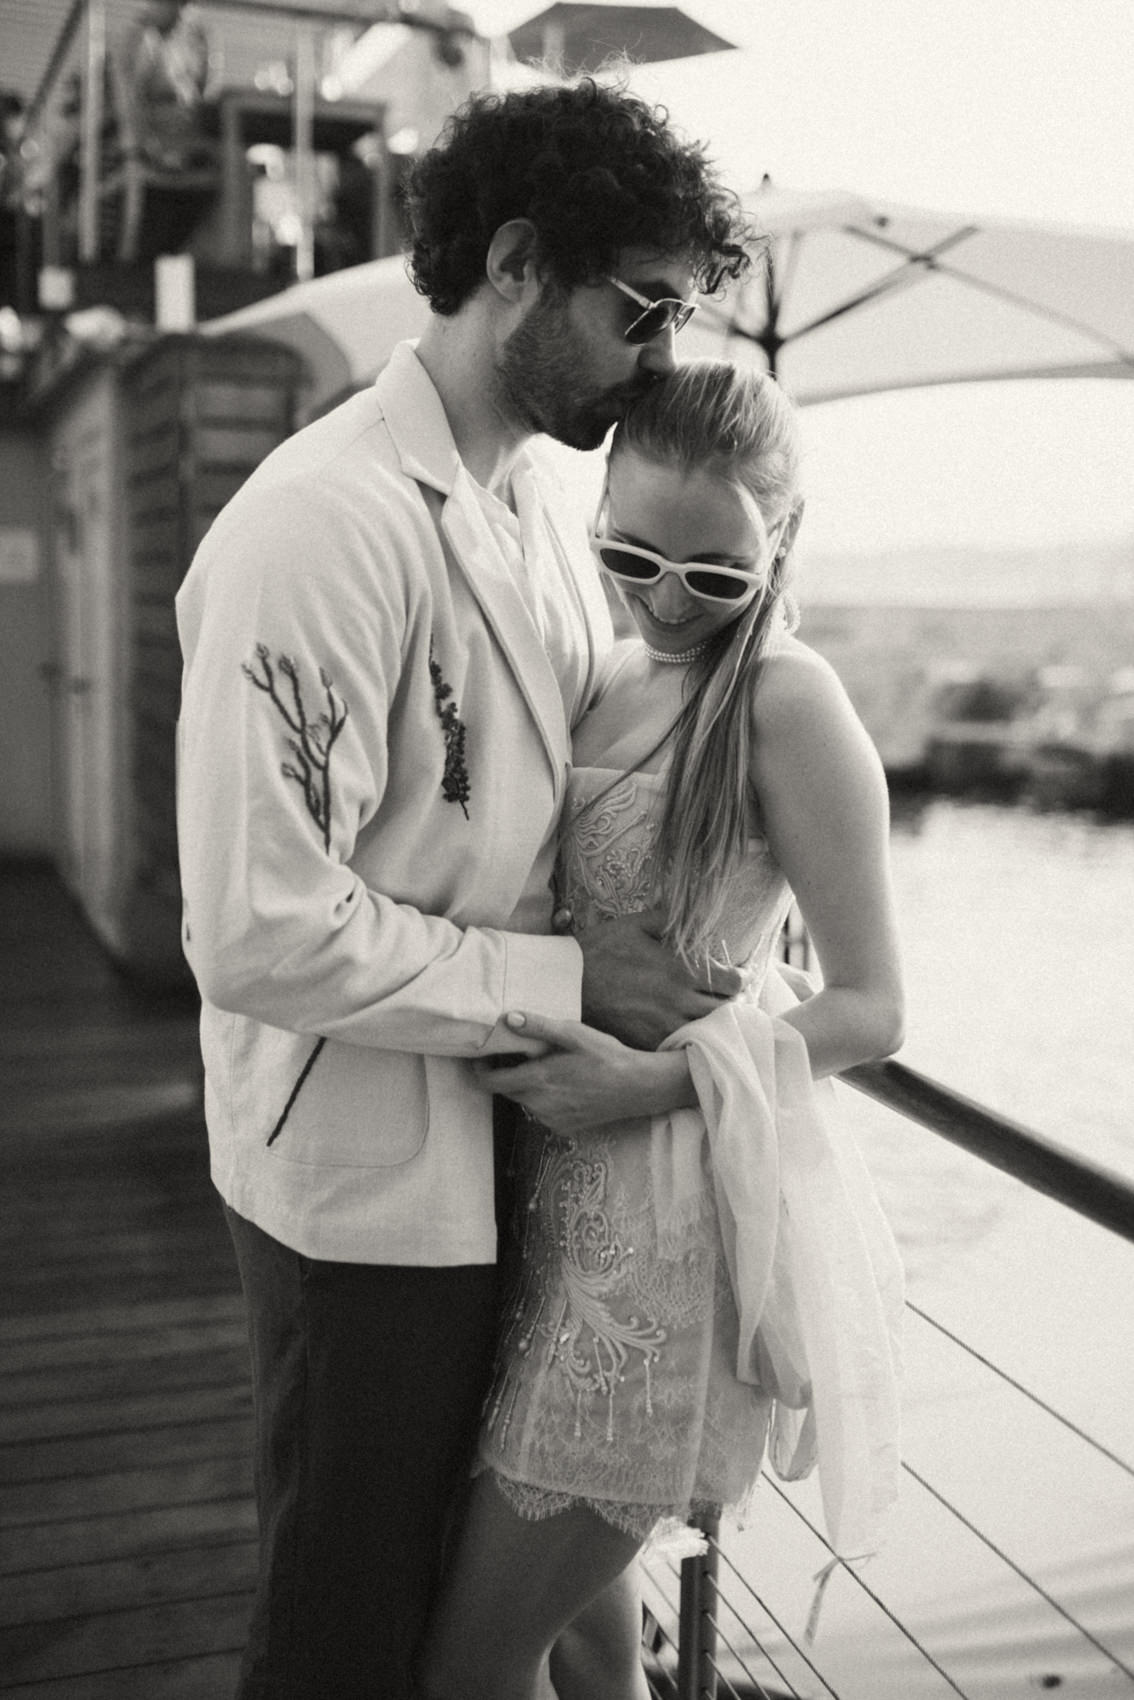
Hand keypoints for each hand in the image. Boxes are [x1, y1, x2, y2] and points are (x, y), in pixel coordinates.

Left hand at [471, 1011, 694, 1135]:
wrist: (637, 1088)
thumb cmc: (606, 1056)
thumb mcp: (573, 1034)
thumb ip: (539, 1027)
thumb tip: (509, 1019)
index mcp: (538, 1081)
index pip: (491, 1083)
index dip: (480, 1071)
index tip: (482, 1058)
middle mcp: (539, 1105)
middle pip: (507, 1091)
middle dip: (506, 1074)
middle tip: (519, 1055)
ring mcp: (551, 1119)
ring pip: (525, 1102)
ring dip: (527, 1086)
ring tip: (546, 1068)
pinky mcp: (563, 1128)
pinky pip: (542, 1113)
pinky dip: (544, 1099)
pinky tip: (564, 1086)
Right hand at [578, 907, 743, 1049]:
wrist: (566, 984)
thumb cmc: (599, 950)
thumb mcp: (634, 925)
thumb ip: (666, 918)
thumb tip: (688, 913)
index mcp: (680, 970)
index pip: (732, 983)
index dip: (738, 979)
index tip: (735, 976)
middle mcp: (678, 1002)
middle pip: (725, 1011)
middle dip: (729, 1003)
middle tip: (724, 997)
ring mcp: (663, 1026)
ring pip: (707, 1032)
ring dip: (711, 1023)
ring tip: (707, 1015)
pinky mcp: (648, 1043)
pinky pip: (680, 1046)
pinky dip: (687, 1039)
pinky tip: (683, 1029)